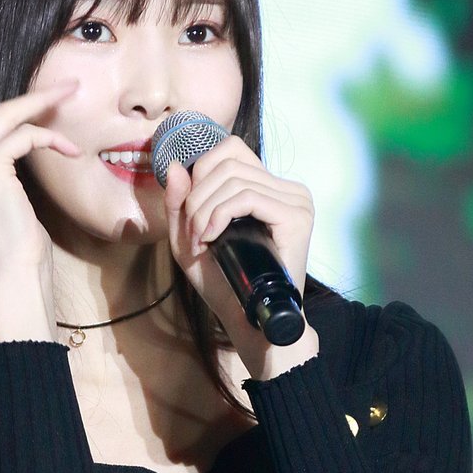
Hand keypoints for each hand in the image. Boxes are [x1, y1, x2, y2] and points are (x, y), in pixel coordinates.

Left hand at [161, 139, 315, 369]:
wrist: (250, 322)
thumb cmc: (224, 285)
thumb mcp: (188, 239)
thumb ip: (178, 203)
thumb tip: (176, 165)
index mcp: (268, 187)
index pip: (230, 149)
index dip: (200, 173)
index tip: (190, 212)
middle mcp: (286, 188)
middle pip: (227, 162)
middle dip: (197, 196)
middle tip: (192, 234)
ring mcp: (295, 200)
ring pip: (233, 179)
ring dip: (204, 210)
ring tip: (200, 242)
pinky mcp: (296, 216)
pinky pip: (247, 197)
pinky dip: (219, 214)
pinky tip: (211, 238)